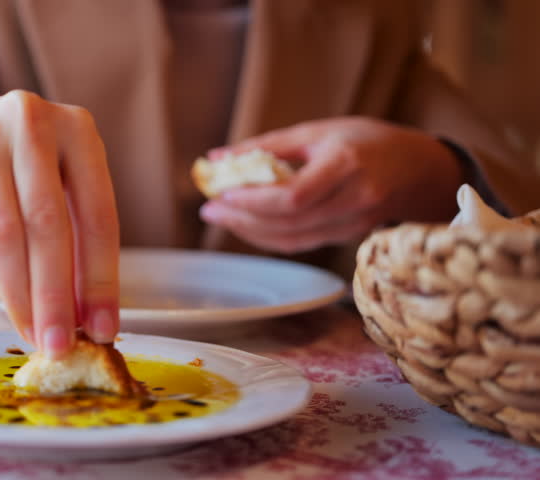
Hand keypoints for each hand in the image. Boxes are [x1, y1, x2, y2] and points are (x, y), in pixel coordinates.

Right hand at [0, 84, 119, 357]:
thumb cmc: (13, 164)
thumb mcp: (53, 181)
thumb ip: (73, 237)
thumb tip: (88, 316)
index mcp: (79, 130)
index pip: (98, 214)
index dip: (101, 278)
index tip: (103, 328)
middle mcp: (36, 124)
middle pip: (49, 224)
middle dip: (58, 294)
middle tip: (62, 344)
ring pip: (7, 233)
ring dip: (23, 294)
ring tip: (37, 335)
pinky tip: (13, 308)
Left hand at [199, 117, 463, 253]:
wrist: (419, 169)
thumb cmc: (367, 140)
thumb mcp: (319, 131)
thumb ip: (268, 146)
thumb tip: (216, 158)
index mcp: (346, 164)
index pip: (294, 195)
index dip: (254, 201)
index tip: (221, 194)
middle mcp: (353, 199)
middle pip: (288, 222)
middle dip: (242, 219)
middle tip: (208, 210)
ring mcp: (353, 223)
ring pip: (292, 239)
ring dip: (250, 232)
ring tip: (220, 217)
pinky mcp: (347, 237)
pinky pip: (301, 243)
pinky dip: (269, 236)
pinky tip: (247, 224)